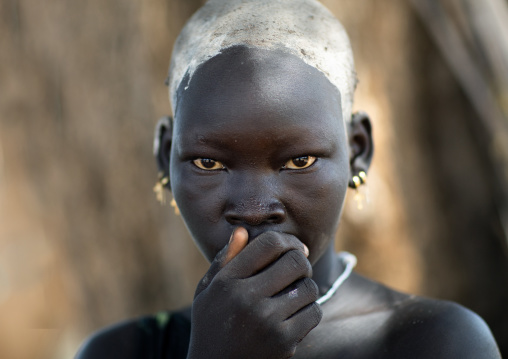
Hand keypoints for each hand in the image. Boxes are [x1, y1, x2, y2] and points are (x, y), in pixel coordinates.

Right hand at [187, 228, 321, 358]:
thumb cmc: (211, 324)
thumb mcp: (206, 291)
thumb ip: (224, 260)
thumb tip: (243, 231)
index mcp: (227, 282)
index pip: (269, 244)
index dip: (287, 240)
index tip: (293, 247)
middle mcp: (246, 299)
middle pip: (295, 262)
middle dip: (301, 260)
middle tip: (299, 267)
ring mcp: (266, 321)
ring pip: (308, 287)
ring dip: (306, 286)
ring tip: (295, 291)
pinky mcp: (283, 342)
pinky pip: (313, 312)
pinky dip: (309, 309)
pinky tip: (296, 312)